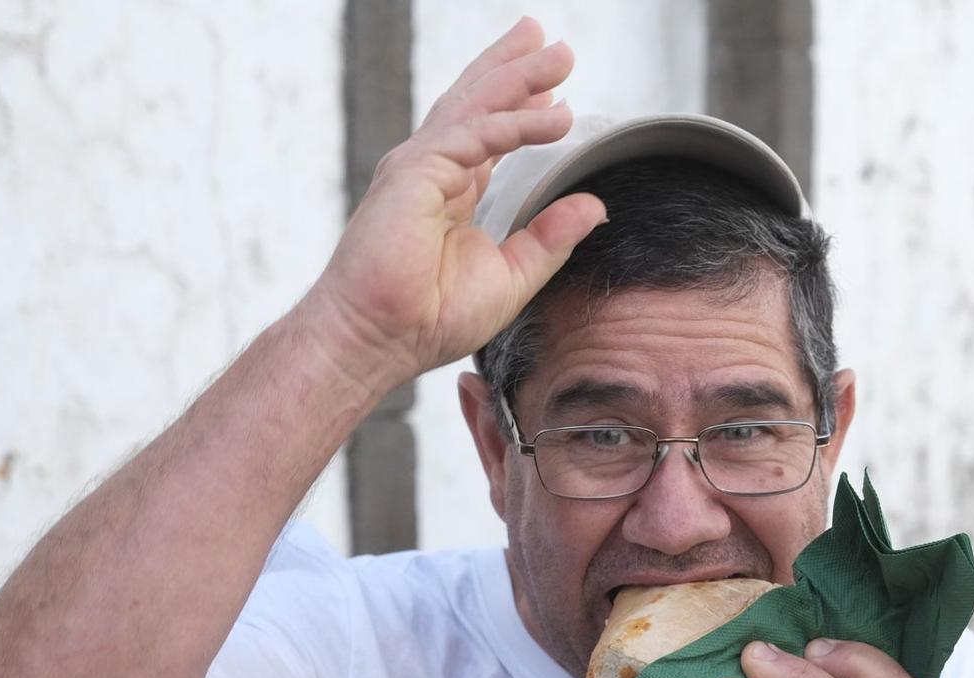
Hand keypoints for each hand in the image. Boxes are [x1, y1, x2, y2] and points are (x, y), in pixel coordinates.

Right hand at [300, 18, 606, 385]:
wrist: (380, 338)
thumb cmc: (429, 318)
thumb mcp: (512, 276)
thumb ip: (551, 238)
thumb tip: (593, 207)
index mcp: (450, 193)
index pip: (489, 136)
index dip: (521, 106)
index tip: (554, 88)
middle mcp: (433, 171)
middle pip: (479, 104)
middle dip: (516, 70)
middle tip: (554, 44)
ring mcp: (421, 168)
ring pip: (477, 107)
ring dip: (520, 78)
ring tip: (559, 56)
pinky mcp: (416, 173)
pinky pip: (475, 136)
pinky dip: (516, 124)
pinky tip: (553, 117)